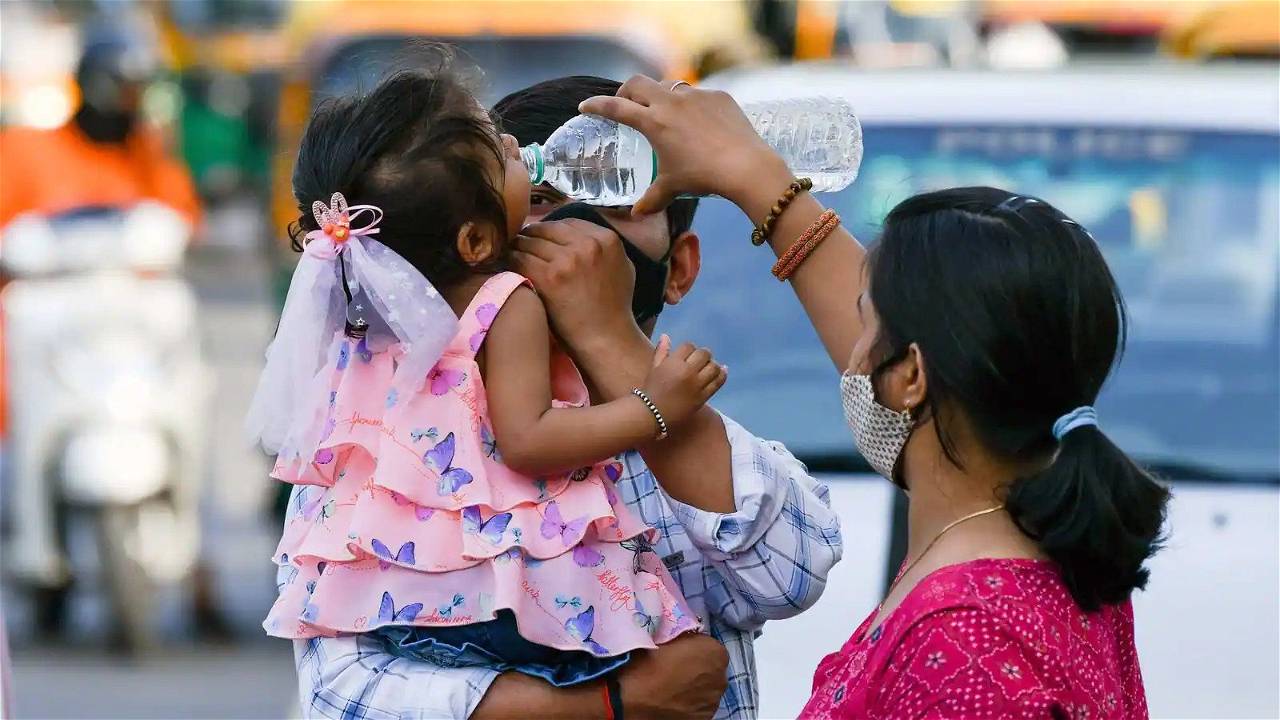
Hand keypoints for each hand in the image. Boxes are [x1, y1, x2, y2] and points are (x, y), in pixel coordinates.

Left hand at [514, 218, 636, 350]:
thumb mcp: (622, 267)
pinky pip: (519, 259)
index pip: (567, 222)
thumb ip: (603, 247)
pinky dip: (511, 262)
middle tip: (520, 245)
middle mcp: (587, 244)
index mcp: (606, 239)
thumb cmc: (615, 307)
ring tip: (511, 255)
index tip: (541, 239)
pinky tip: (508, 267)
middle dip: (531, 236)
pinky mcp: (549, 277)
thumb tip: (579, 235)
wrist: (606, 339)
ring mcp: (567, 260)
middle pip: (546, 229)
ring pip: (529, 241)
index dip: (550, 230)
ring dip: (518, 248)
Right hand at [578, 75, 790, 215]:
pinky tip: (699, 123)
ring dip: (660, 95)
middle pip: (637, 83)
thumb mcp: (673, 188)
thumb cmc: (703, 177)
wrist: (746, 166)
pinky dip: (691, 106)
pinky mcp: (719, 96)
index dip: (596, 105)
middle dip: (626, 91)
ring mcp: (696, 96)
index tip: (585, 106)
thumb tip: (636, 215)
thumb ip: (652, 199)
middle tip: (625, 103)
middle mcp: (671, 102)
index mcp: (653, 121)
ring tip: (664, 113)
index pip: (615, 107)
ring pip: (669, 85)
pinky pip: (698, 95)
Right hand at [620, 633, 728, 718]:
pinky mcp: (705, 719)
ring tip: (673, 688)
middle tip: (675, 670)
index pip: (708, 646)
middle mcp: (721, 677)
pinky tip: (673, 701)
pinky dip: (691, 704)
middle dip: (698, 668)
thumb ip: (682, 638)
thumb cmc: (647, 662)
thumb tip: (683, 641)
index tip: (678, 652)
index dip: (693, 648)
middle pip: (711, 669)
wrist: (634, 697)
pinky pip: (700, 706)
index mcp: (715, 651)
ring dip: (696, 686)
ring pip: (707, 689)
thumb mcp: (665, 636)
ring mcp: (714, 701)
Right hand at [642, 335, 727, 427]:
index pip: (689, 346)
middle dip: (702, 355)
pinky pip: (718, 382)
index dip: (689, 349)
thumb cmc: (651, 390)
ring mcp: (697, 385)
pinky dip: (722, 374)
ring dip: (713, 364)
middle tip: (699, 361)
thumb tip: (666, 336)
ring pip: (714, 366)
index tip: (687, 355)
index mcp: (674, 363)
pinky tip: (722, 370)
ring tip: (708, 367)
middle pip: (704, 354)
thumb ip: (661, 351)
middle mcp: (687, 372)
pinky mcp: (704, 396)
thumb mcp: (654, 368)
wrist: (653, 415)